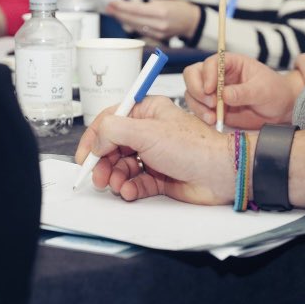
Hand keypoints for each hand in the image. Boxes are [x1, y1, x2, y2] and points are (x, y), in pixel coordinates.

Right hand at [75, 96, 234, 204]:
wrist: (220, 173)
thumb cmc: (192, 146)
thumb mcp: (146, 132)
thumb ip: (113, 131)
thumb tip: (95, 141)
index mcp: (146, 111)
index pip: (110, 120)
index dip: (93, 138)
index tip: (84, 157)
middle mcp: (149, 131)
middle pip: (112, 146)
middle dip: (103, 163)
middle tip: (99, 177)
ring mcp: (154, 154)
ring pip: (122, 167)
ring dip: (116, 178)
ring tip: (119, 186)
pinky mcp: (160, 176)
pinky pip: (135, 182)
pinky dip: (129, 188)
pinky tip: (131, 192)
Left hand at [106, 0, 199, 40]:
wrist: (192, 22)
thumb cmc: (179, 8)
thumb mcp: (163, 1)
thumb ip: (146, 6)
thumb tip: (128, 7)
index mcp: (161, 12)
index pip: (136, 10)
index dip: (122, 7)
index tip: (112, 3)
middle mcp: (159, 24)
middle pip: (133, 20)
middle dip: (118, 13)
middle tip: (108, 7)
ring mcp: (158, 33)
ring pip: (135, 27)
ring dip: (122, 19)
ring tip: (113, 12)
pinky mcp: (157, 38)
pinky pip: (141, 31)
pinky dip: (131, 25)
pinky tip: (124, 20)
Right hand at [183, 52, 295, 128]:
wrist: (281, 108)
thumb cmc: (275, 91)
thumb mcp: (262, 90)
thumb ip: (243, 92)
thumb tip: (224, 95)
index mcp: (231, 63)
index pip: (211, 63)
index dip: (207, 75)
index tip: (211, 90)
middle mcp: (218, 75)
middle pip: (193, 75)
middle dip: (197, 90)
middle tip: (211, 104)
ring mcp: (214, 92)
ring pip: (192, 93)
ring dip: (198, 105)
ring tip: (212, 117)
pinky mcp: (214, 107)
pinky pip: (199, 109)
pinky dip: (201, 115)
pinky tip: (213, 121)